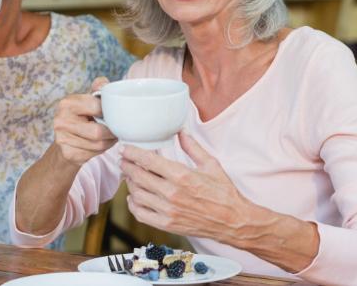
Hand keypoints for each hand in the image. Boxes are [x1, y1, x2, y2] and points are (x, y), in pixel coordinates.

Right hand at [52, 77, 117, 165]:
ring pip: (98, 144)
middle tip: (116, 129)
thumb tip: (104, 84)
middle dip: (111, 132)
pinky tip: (101, 144)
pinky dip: (102, 150)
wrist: (64, 141)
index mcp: (67, 103)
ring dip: (109, 142)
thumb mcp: (88, 100)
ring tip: (110, 136)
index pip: (97, 107)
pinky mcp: (68, 153)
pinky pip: (94, 153)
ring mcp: (62, 139)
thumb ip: (98, 88)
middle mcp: (61, 120)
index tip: (113, 114)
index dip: (109, 112)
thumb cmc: (81, 117)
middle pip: (98, 131)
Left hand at [120, 131, 257, 241]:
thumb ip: (193, 147)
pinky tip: (134, 198)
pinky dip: (133, 205)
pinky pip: (141, 214)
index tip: (125, 149)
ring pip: (137, 194)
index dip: (132, 153)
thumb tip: (181, 131)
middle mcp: (172, 193)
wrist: (233, 221)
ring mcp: (168, 211)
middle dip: (127, 166)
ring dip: (130, 184)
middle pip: (139, 177)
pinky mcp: (168, 225)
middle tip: (123, 160)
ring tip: (130, 176)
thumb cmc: (224, 193)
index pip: (149, 161)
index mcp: (182, 175)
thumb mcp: (211, 164)